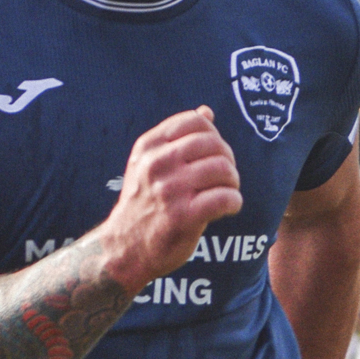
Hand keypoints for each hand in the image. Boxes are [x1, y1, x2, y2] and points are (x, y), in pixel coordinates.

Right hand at [94, 107, 242, 287]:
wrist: (124, 247)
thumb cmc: (144, 203)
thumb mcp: (148, 164)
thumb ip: (176, 138)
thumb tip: (206, 111)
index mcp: (149, 146)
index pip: (195, 121)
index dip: (214, 135)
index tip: (213, 153)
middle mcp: (157, 164)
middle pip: (213, 144)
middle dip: (228, 159)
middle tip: (226, 176)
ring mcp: (169, 190)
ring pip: (222, 169)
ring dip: (233, 181)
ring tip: (227, 191)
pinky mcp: (183, 216)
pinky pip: (224, 198)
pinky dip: (234, 202)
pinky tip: (228, 207)